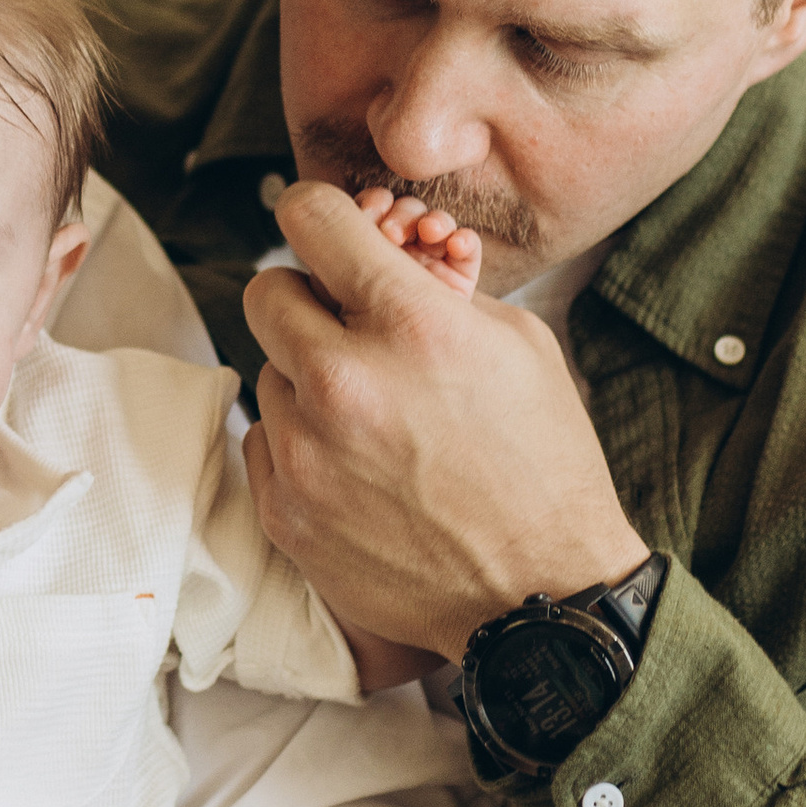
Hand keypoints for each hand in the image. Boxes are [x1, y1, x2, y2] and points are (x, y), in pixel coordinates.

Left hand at [244, 181, 644, 657]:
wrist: (542, 593)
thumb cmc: (542, 463)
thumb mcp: (515, 344)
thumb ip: (433, 287)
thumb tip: (381, 253)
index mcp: (409, 325)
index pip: (311, 217)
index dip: (319, 213)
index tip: (326, 229)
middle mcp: (343, 382)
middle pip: (267, 291)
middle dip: (308, 298)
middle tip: (348, 326)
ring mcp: (304, 452)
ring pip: (268, 373)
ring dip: (308, 380)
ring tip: (371, 415)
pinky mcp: (284, 510)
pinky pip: (263, 441)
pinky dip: (300, 442)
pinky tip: (356, 465)